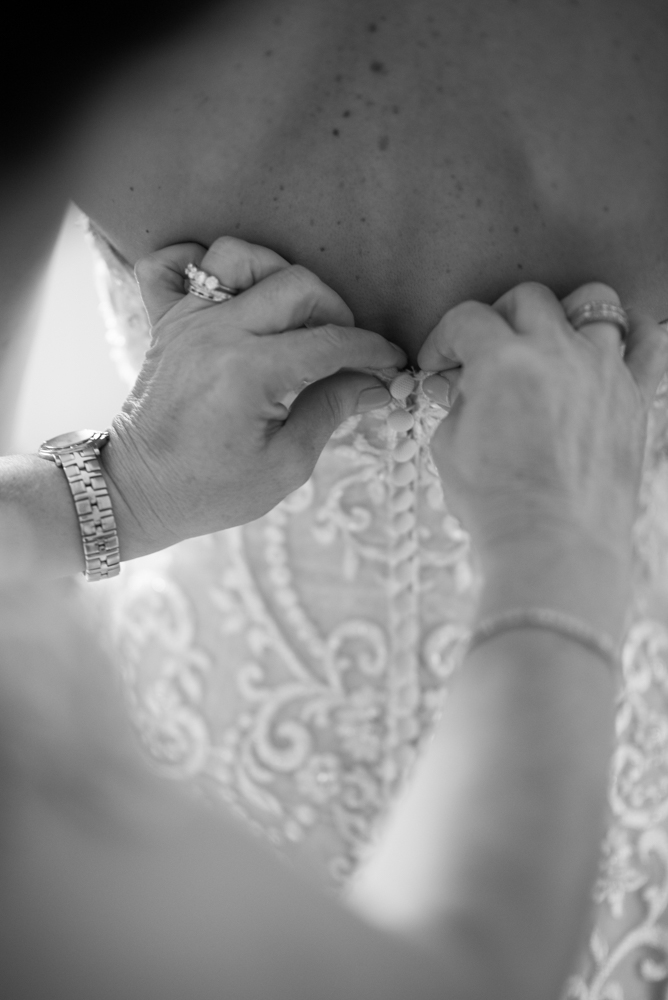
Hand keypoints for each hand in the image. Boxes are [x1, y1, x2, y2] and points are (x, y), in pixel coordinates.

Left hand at [104, 237, 405, 553]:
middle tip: (345, 348)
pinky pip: (169, 264)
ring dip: (277, 274)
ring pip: (238, 256)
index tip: (391, 364)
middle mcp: (217, 333)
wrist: (138, 492)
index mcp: (249, 372)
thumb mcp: (286, 465)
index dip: (371, 351)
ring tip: (293, 314)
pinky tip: (225, 290)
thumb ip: (331, 411)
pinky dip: (196, 262)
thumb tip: (375, 384)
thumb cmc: (211, 490)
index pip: (330, 342)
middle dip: (336, 312)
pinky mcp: (164, 322)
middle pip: (296, 285)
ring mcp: (185, 321)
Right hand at [418, 282, 667, 576]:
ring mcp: (603, 370)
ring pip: (592, 302)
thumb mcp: (450, 448)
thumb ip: (458, 403)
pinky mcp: (635, 397)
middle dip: (498, 318)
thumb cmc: (498, 504)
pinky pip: (650, 341)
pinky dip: (633, 331)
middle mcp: (556, 353)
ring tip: (550, 341)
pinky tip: (611, 342)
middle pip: (527, 298)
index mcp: (503, 362)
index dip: (444, 338)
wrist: (553, 545)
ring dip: (563, 315)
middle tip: (488, 351)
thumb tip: (468, 389)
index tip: (440, 363)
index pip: (467, 319)